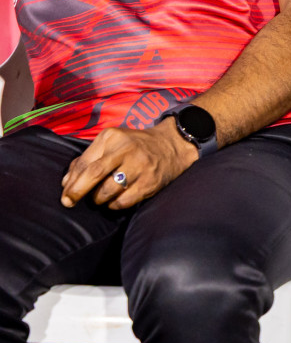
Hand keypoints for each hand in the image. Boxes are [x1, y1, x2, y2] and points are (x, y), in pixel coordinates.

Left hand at [61, 121, 197, 209]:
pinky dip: (114, 204)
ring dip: (98, 199)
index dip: (72, 181)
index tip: (65, 194)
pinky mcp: (150, 182)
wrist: (173, 144)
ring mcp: (140, 166)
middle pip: (94, 174)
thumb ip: (88, 159)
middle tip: (69, 202)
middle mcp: (127, 149)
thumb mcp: (111, 143)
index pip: (85, 162)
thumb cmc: (135, 146)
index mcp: (112, 137)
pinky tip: (115, 199)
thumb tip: (66, 183)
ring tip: (100, 197)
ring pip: (107, 191)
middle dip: (77, 191)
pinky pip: (123, 201)